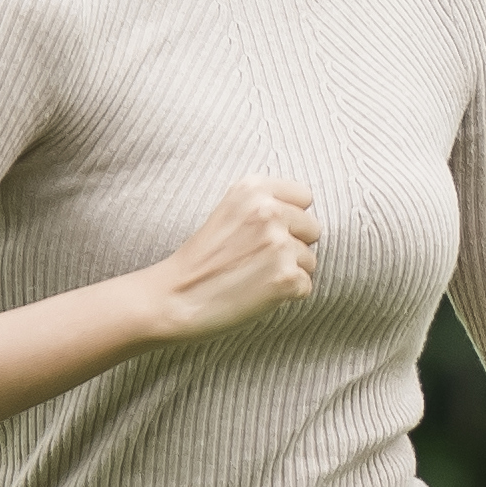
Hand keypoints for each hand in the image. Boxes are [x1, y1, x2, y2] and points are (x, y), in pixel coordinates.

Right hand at [112, 178, 324, 347]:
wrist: (173, 298)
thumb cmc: (201, 260)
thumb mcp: (228, 212)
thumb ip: (264, 205)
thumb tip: (305, 216)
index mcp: (253, 188)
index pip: (304, 196)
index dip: (290, 219)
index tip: (265, 234)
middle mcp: (268, 211)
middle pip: (312, 229)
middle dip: (293, 246)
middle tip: (256, 260)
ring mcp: (278, 244)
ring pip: (310, 260)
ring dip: (288, 272)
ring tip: (252, 277)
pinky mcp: (285, 278)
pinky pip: (305, 286)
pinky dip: (286, 295)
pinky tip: (256, 293)